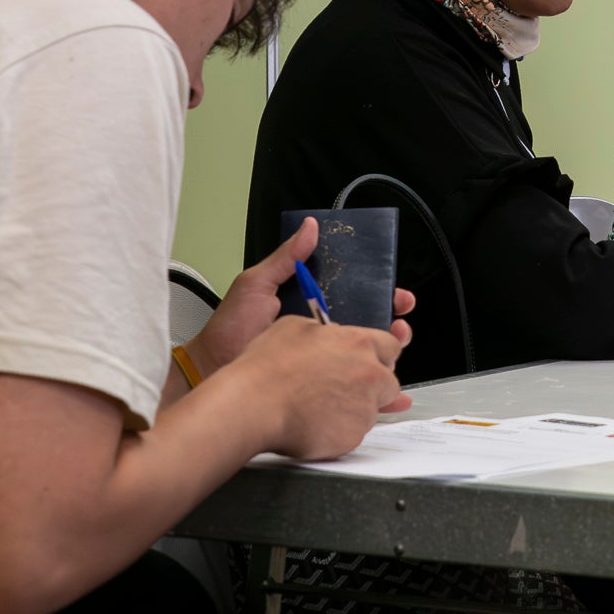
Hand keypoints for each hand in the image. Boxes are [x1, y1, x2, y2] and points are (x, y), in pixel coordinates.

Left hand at [190, 217, 415, 375]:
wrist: (214, 366)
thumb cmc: (230, 327)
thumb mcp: (256, 283)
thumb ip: (285, 257)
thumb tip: (309, 227)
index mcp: (311, 301)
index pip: (353, 290)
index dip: (378, 286)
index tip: (392, 285)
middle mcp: (321, 328)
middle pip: (367, 320)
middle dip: (391, 314)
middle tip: (399, 309)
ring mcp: (321, 356)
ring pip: (365, 351)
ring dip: (389, 346)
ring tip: (398, 338)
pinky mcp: (319, 382)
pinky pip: (351, 383)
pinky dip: (375, 386)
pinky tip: (390, 384)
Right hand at [230, 315, 409, 459]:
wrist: (253, 405)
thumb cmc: (267, 368)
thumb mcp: (295, 326)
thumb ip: (324, 331)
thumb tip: (328, 335)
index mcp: (358, 343)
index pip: (391, 346)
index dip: (377, 355)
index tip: (367, 361)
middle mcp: (368, 375)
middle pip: (388, 382)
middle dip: (371, 385)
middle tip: (342, 387)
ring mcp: (364, 408)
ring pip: (372, 409)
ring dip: (354, 408)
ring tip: (320, 406)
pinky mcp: (353, 437)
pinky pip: (354, 432)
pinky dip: (340, 430)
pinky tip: (315, 422)